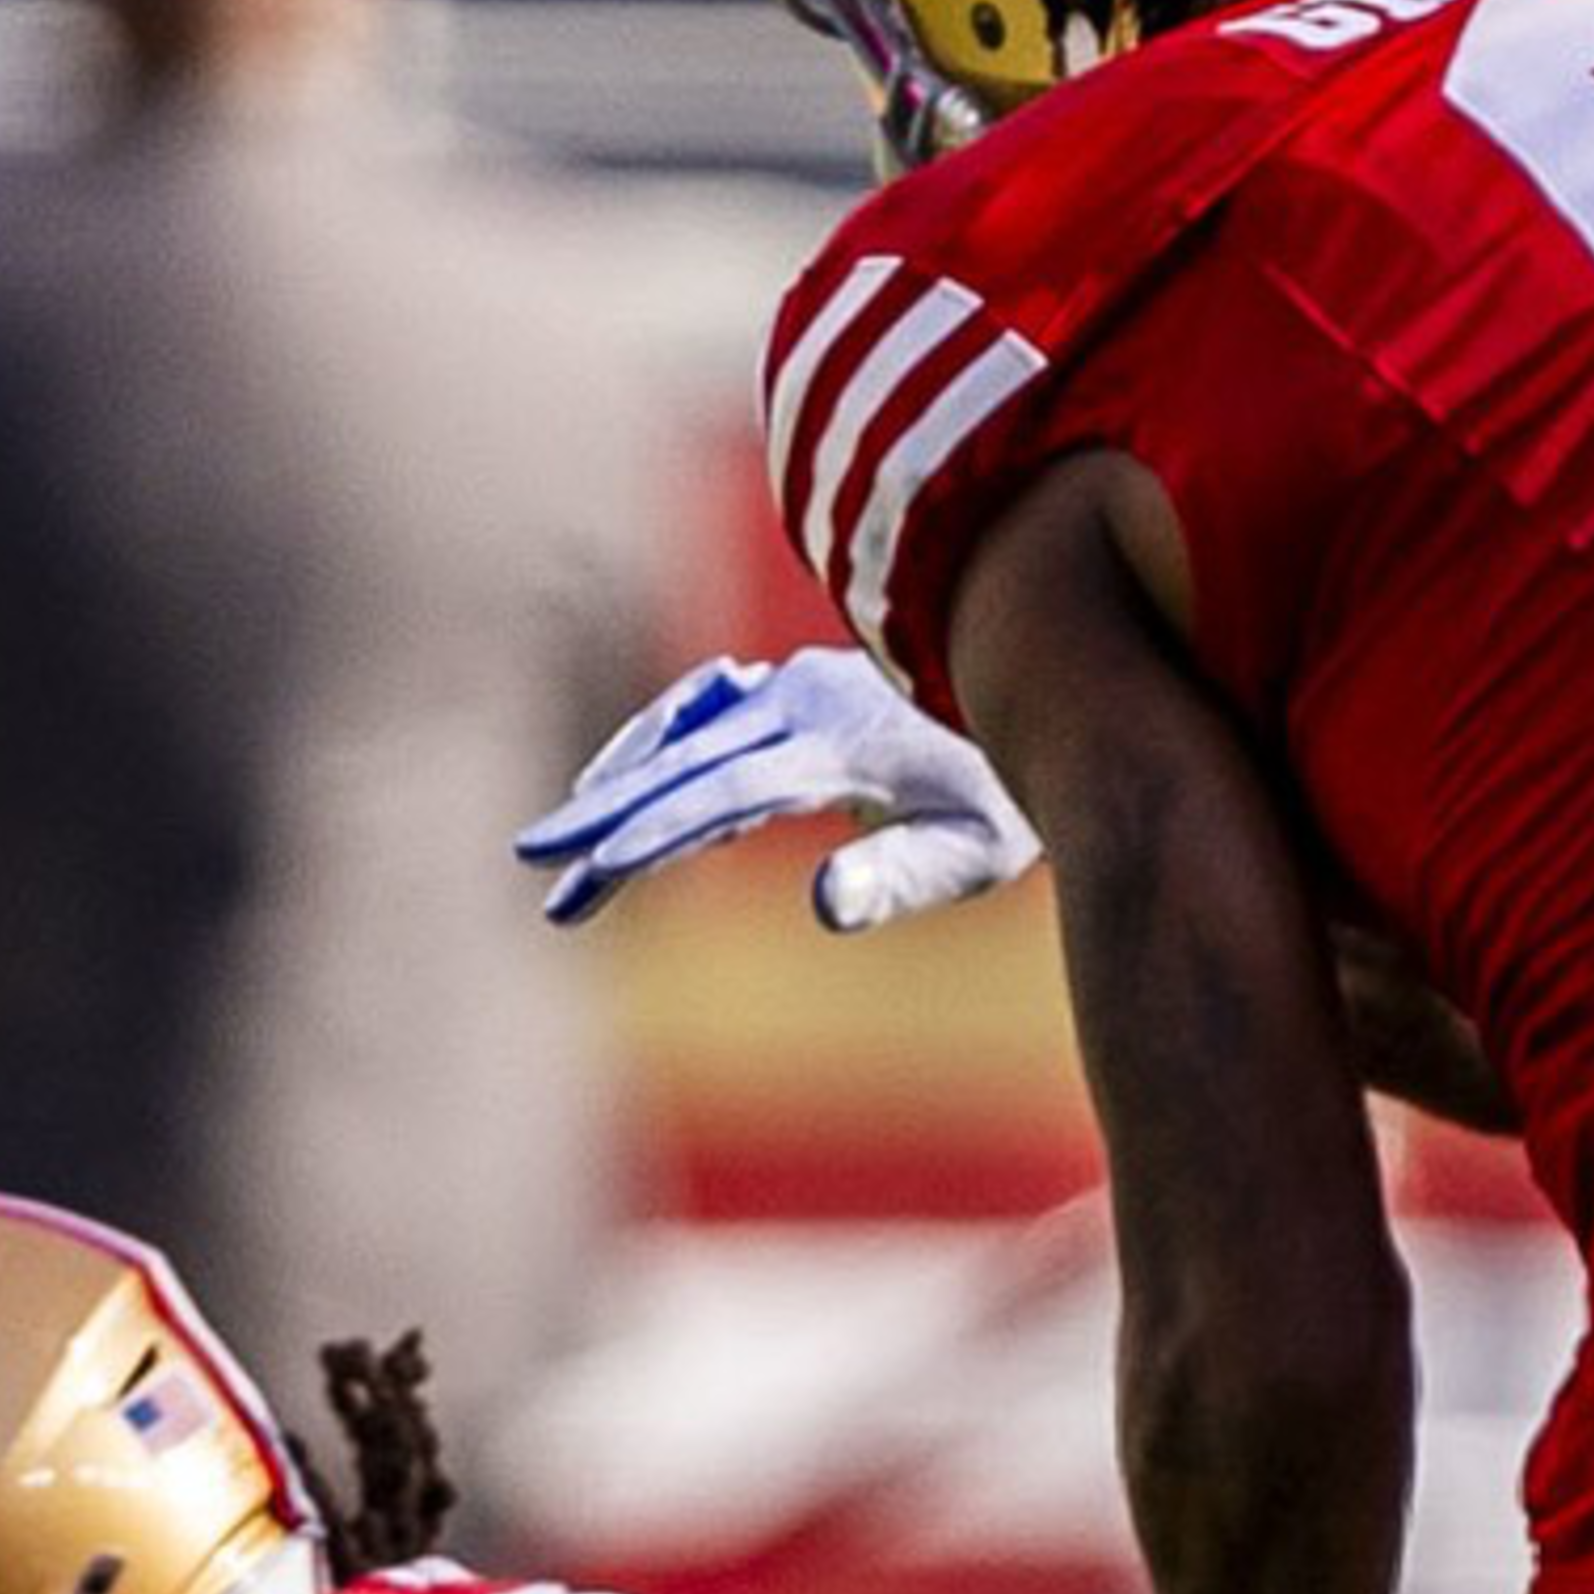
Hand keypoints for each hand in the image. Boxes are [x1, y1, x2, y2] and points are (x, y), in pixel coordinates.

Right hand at [520, 650, 1041, 933]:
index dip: (656, 829)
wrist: (1057, 690)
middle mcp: (807, 703)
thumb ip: (901, 876)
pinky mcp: (795, 690)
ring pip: (681, 734)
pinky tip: (616, 784)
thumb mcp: (981, 850)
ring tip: (561, 853)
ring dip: (616, 788)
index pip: (728, 792)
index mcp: (844, 745)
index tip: (595, 866)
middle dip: (603, 815)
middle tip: (536, 866)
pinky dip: (651, 746)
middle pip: (684, 761)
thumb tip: (820, 905)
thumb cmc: (1017, 794)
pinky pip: (701, 712)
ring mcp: (797, 688)